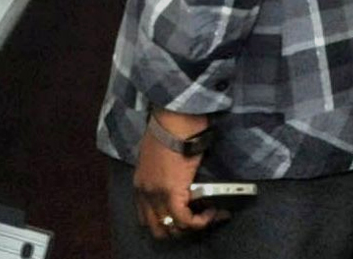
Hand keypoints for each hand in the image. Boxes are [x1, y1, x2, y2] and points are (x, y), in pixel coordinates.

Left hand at [133, 111, 223, 239]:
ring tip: (207, 216)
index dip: (164, 222)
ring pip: (172, 228)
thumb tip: (176, 174)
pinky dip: (200, 221)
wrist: (173, 121)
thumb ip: (161, 169)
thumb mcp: (156, 153)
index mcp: (140, 183)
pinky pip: (186, 220)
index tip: (182, 217)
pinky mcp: (173, 194)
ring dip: (191, 227)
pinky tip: (212, 213)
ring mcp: (157, 195)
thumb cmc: (168, 129)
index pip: (146, 216)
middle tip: (196, 221)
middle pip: (157, 228)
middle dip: (177, 230)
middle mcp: (145, 194)